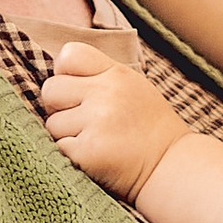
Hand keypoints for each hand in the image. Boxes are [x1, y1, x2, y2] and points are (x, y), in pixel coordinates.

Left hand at [38, 44, 190, 203]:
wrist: (171, 167)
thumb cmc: (148, 129)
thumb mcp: (133, 87)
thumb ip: (100, 76)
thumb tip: (58, 74)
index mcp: (117, 74)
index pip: (69, 55)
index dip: (64, 73)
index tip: (77, 91)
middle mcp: (106, 93)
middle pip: (51, 90)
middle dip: (59, 108)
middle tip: (84, 123)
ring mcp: (97, 122)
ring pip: (52, 124)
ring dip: (66, 136)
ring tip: (94, 142)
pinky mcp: (88, 151)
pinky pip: (58, 148)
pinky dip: (70, 156)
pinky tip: (94, 158)